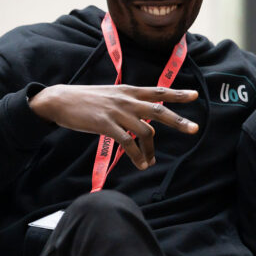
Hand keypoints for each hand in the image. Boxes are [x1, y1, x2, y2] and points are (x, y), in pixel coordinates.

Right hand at [29, 84, 197, 169]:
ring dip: (150, 150)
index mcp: (129, 91)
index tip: (196, 96)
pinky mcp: (106, 125)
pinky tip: (141, 164)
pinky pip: (128, 142)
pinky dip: (137, 156)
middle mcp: (127, 100)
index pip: (158, 91)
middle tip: (195, 129)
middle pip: (158, 110)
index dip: (177, 93)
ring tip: (150, 162)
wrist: (60, 100)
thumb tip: (144, 113)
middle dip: (178, 121)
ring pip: (145, 131)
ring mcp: (117, 112)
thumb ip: (128, 101)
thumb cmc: (86, 99)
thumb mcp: (111, 94)